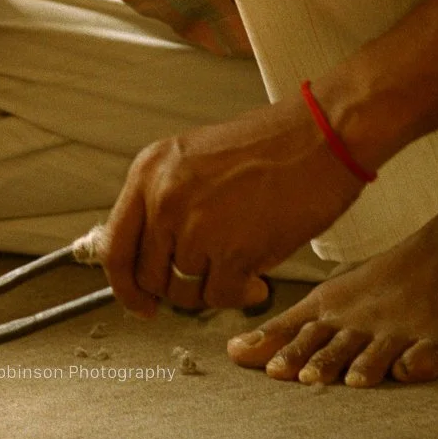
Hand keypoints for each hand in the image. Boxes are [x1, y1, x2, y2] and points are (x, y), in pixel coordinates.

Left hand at [100, 97, 364, 316]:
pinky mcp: (232, 250)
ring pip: (185, 292)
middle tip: (208, 281)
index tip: (140, 302)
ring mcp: (197, 225)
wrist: (324, 136)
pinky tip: (258, 278)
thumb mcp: (196, 160)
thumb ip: (166, 203)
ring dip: (214, 290)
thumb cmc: (272, 146)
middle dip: (177, 290)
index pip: (113, 247)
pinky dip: (241, 296)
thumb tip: (148, 255)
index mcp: (150, 171)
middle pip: (148, 277)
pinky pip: (222, 297)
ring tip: (241, 268)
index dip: (124, 285)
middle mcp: (164, 197)